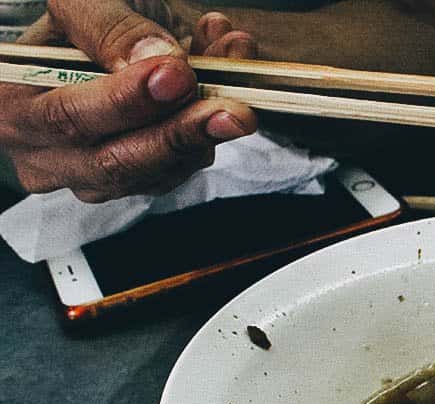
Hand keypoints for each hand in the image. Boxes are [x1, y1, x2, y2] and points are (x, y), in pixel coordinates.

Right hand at [0, 0, 256, 201]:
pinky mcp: (136, 181)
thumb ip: (110, 27)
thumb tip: (157, 61)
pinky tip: (228, 88)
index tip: (178, 76)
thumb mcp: (82, 5)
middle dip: (180, 133)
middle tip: (234, 111)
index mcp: (14, 104)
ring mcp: (91, 175)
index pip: (69, 117)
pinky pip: (180, 170)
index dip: (127, 101)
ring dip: (207, 129)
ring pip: (156, 173)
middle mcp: (45, 153)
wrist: (101, 38)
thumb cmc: (82, 23)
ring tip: (237, 78)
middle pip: (116, 161)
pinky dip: (212, 131)